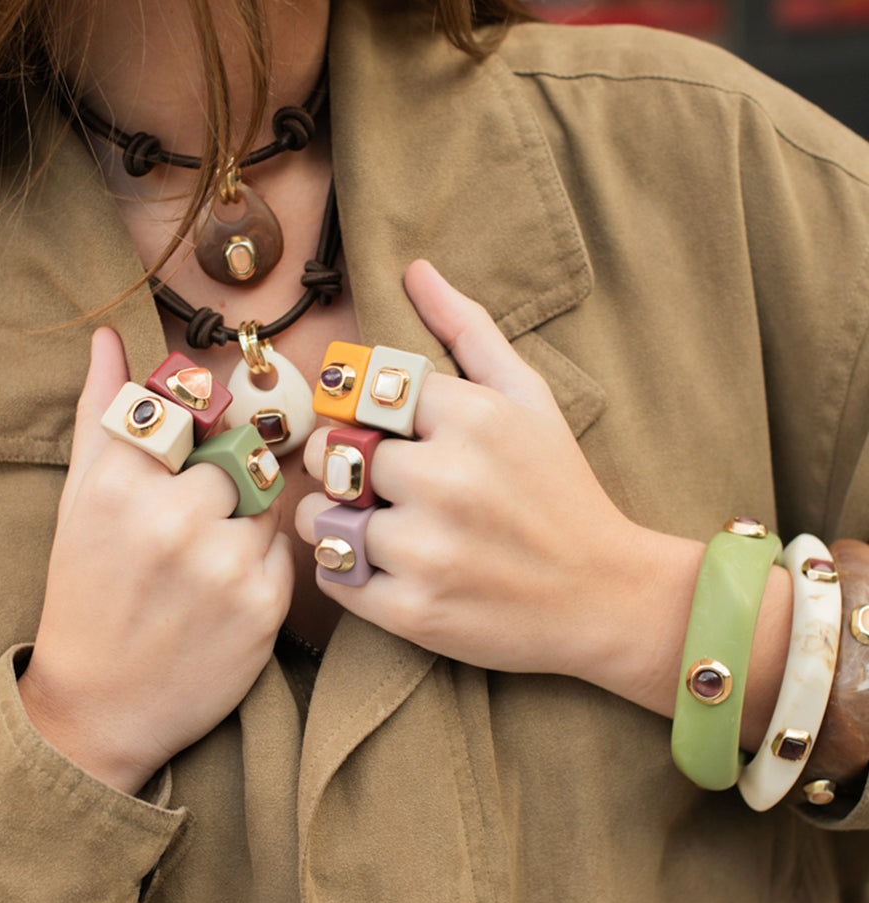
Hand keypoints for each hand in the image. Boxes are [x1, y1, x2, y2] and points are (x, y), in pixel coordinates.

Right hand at [20, 328, 292, 793]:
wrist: (100, 704)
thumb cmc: (87, 591)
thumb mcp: (79, 499)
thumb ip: (101, 413)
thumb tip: (108, 338)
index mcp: (121, 480)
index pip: (197, 409)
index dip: (202, 431)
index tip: (195, 453)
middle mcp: (175, 516)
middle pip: (244, 453)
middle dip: (228, 478)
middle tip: (194, 521)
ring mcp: (224, 562)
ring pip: (271, 500)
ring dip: (247, 521)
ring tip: (202, 563)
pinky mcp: (265, 604)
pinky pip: (286, 550)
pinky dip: (262, 565)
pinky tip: (223, 594)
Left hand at [296, 260, 675, 687]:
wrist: (604, 594)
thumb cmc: (560, 488)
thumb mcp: (528, 397)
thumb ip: (469, 330)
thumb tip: (414, 269)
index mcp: (470, 416)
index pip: (358, 391)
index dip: (360, 413)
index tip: (382, 432)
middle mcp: (444, 479)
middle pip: (329, 452)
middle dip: (341, 463)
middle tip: (375, 481)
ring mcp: (426, 550)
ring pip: (318, 518)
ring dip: (332, 520)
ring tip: (375, 525)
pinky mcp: (412, 611)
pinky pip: (330, 575)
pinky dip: (344, 569)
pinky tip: (385, 565)